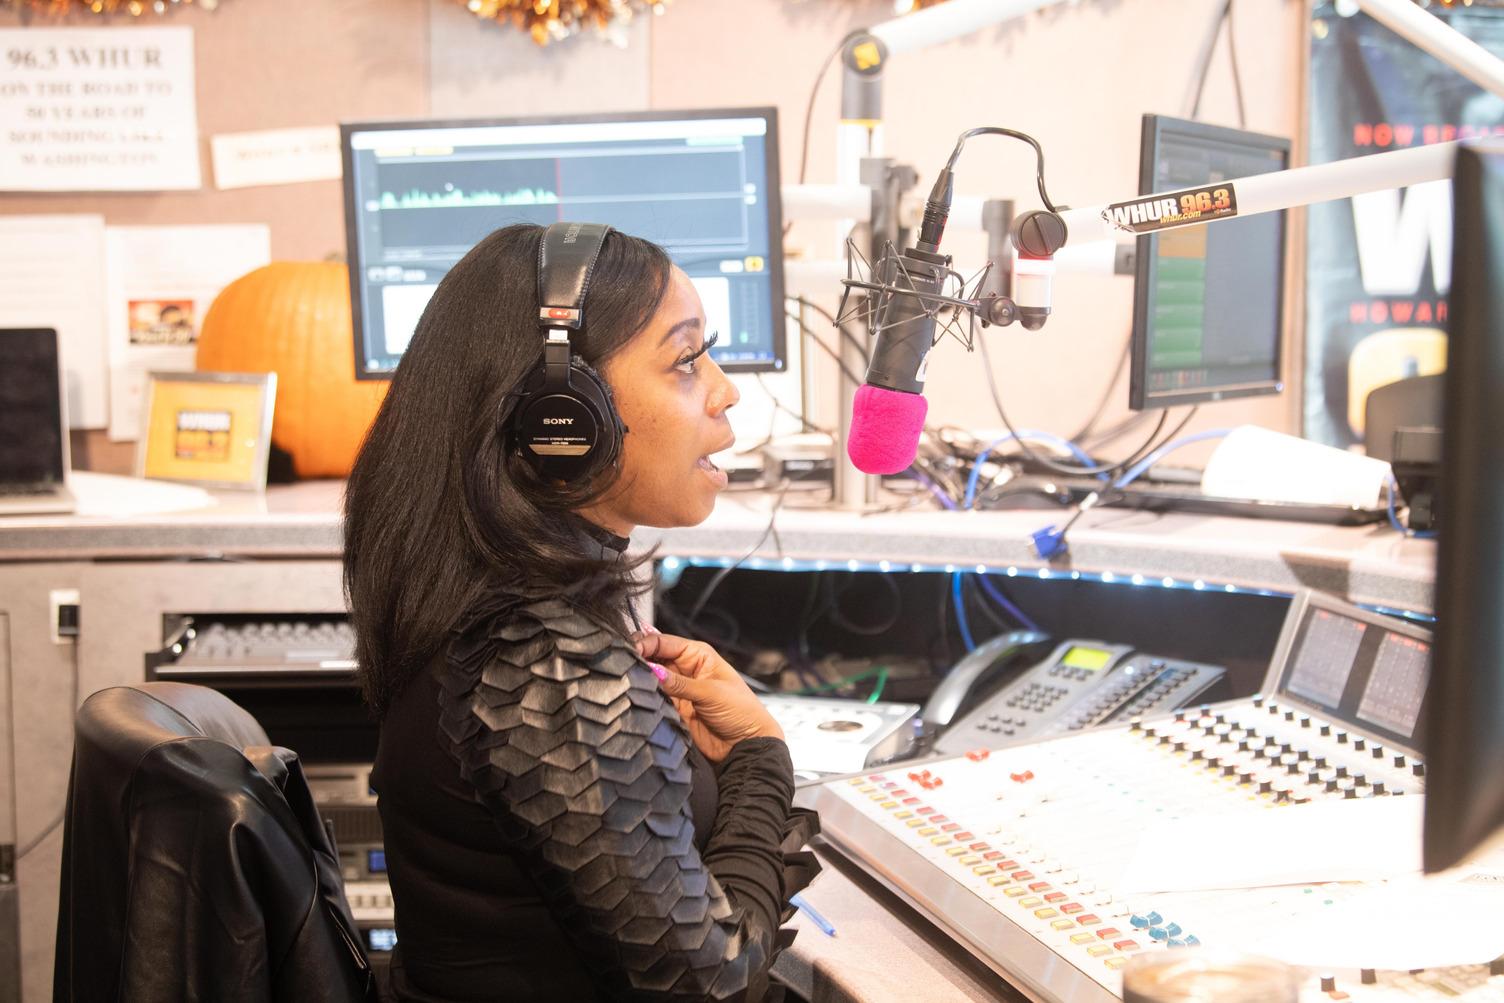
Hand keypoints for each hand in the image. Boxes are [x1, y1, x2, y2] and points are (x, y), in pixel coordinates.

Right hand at [634, 630, 783, 762]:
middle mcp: (685, 669)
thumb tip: (652, 670)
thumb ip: (679, 683)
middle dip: (639, 660)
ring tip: (629, 681)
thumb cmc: (741, 712)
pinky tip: (636, 697)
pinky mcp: (673, 708)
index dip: (645, 644)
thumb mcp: (710, 692)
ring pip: (650, 678)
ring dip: (640, 680)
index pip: (664, 642)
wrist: (746, 744)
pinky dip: (644, 698)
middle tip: (624, 665)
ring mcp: (678, 689)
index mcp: (698, 655)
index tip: (630, 651)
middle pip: (653, 657)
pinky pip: (653, 699)